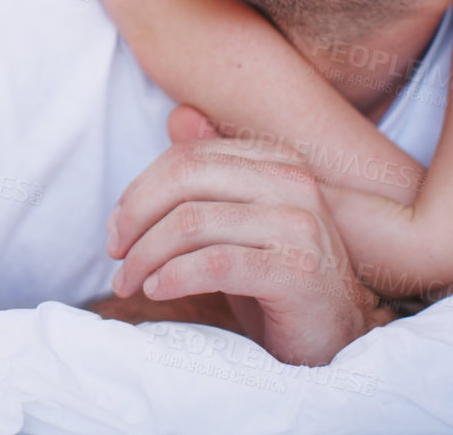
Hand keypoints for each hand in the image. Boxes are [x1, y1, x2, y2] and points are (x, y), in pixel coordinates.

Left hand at [105, 105, 389, 365]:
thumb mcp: (241, 221)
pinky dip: (173, 277)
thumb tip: (178, 115)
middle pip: (185, 178)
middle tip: (116, 253)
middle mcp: (293, 183)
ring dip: (145, 256)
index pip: (187, 158)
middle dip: (135, 216)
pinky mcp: (297, 273)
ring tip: (130, 282)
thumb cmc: (279, 279)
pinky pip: (215, 265)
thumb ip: (213, 172)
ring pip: (192, 222)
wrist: (336, 338)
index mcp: (277, 161)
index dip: (140, 191)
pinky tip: (157, 291)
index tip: (117, 229)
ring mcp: (299, 226)